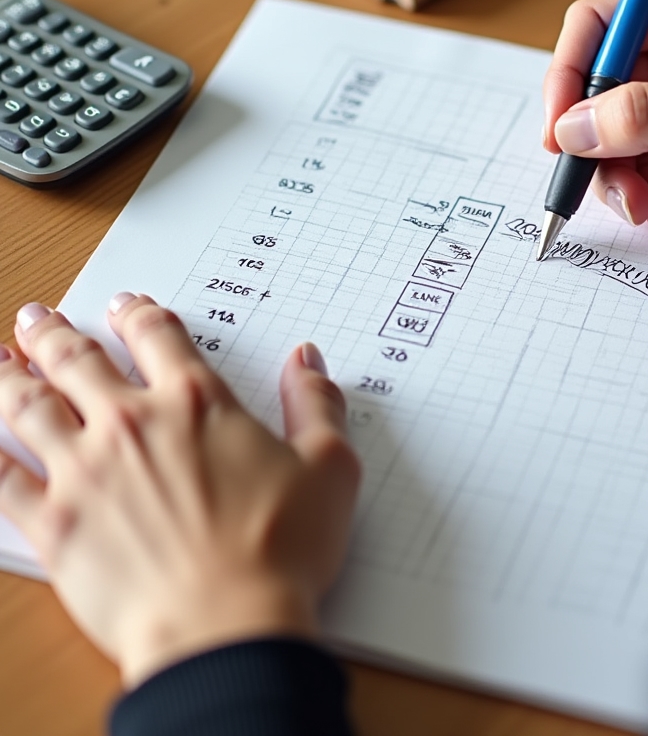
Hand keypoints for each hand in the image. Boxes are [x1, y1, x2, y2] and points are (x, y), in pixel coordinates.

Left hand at [0, 294, 359, 686]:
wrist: (225, 627)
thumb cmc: (282, 549)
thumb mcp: (329, 467)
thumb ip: (317, 404)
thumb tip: (307, 360)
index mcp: (198, 404)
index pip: (157, 338)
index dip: (138, 314)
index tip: (127, 306)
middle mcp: (133, 425)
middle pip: (78, 361)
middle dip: (55, 333)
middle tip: (39, 316)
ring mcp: (86, 473)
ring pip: (29, 407)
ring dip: (11, 376)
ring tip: (1, 358)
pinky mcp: (55, 525)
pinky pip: (5, 479)